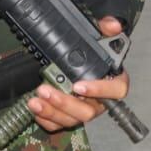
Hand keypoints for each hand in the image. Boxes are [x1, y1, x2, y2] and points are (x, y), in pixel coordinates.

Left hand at [27, 17, 128, 132]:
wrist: (79, 58)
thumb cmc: (94, 50)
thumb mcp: (101, 35)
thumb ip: (108, 28)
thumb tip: (112, 25)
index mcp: (115, 82)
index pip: (116, 91)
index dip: (99, 91)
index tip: (78, 86)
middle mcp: (101, 101)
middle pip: (89, 111)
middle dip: (65, 103)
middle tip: (45, 90)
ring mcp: (85, 110)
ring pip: (72, 120)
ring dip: (52, 111)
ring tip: (34, 100)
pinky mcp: (70, 117)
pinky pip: (60, 125)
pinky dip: (47, 119)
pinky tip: (36, 109)